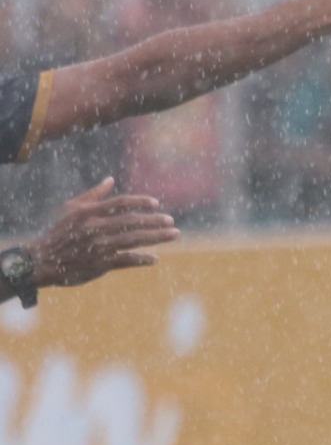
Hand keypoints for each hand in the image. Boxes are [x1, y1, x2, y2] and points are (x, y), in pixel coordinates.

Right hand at [28, 179, 179, 286]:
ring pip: (133, 240)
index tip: (156, 203)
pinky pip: (126, 260)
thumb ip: (94, 195)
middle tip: (171, 221)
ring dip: (156, 237)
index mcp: (88, 213)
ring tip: (174, 234)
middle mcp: (95, 228)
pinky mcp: (100, 264)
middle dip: (154, 221)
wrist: (41, 261)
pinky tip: (154, 259)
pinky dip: (141, 259)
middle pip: (132, 222)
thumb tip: (111, 179)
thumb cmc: (59, 232)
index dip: (140, 202)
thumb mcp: (71, 210)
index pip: (121, 203)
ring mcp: (98, 247)